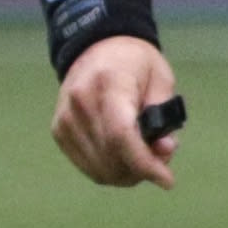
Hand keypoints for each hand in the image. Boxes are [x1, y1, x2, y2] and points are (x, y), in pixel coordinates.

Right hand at [51, 35, 180, 188]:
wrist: (96, 47)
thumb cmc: (136, 63)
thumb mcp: (161, 80)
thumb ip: (164, 115)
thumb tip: (164, 150)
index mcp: (109, 84)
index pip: (121, 135)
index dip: (144, 163)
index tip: (167, 180)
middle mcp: (80, 102)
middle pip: (110, 157)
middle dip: (141, 171)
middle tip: (161, 161)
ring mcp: (65, 119)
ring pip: (98, 168)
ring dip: (126, 174)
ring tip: (144, 157)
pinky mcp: (59, 131)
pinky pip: (87, 165)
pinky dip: (109, 170)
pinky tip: (124, 157)